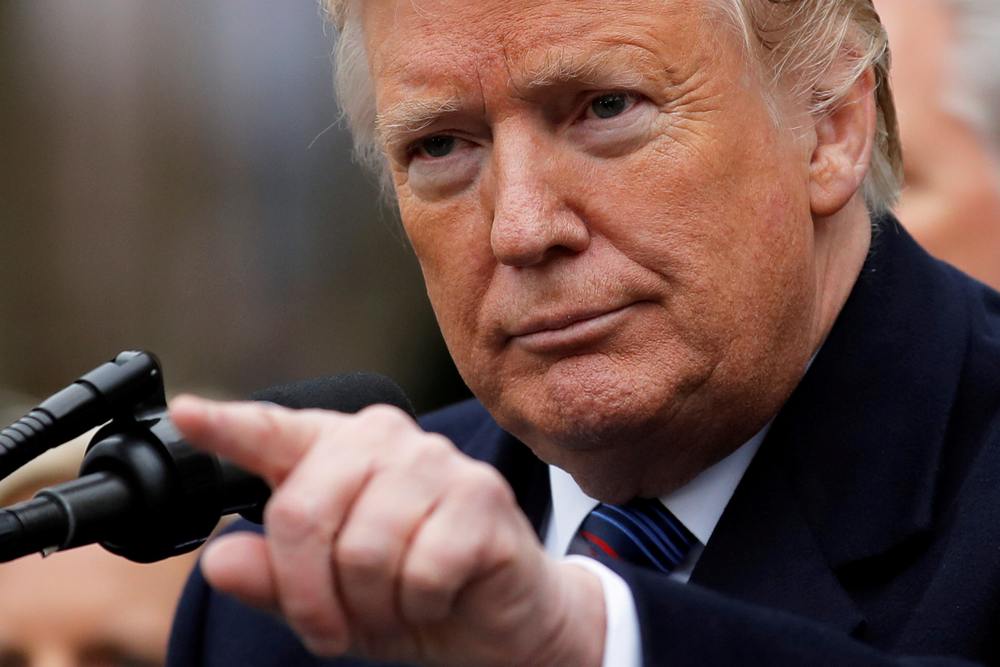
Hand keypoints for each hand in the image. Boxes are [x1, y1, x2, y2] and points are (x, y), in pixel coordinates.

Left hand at [169, 397, 605, 665]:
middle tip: (333, 629)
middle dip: (309, 594)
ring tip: (398, 606)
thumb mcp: (332, 603)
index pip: (274, 433)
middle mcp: (386, 440)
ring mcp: (437, 462)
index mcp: (339, 452)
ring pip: (362, 549)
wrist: (506, 621)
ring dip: (373, 606)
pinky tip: (439, 596)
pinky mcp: (482, 495)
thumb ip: (275, 581)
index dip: (227, 426)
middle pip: (302, 511)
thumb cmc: (412, 598)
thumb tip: (221, 560)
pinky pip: (420, 569)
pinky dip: (421, 606)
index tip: (187, 412)